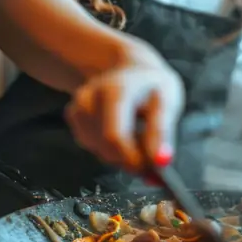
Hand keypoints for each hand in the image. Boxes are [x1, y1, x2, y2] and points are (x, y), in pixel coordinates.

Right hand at [65, 41, 184, 172]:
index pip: (114, 137)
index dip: (134, 161)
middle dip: (131, 160)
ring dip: (121, 154)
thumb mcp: (168, 100)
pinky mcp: (73, 116)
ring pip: (100, 151)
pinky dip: (109, 148)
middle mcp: (90, 97)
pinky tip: (119, 130)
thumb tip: (161, 162)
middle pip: (106, 148)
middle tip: (151, 158)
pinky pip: (93, 147)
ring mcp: (78, 107)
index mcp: (114, 91)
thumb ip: (162, 132)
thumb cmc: (151, 86)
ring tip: (136, 134)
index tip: (154, 172)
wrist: (128, 69)